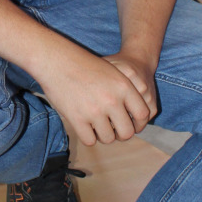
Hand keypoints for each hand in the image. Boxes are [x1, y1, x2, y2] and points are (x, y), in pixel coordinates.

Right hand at [36, 43, 151, 147]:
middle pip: (127, 132)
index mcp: (124, 86)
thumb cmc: (84, 65)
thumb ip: (124, 93)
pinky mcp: (77, 119)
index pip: (143, 114)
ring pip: (108, 139)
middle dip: (120, 134)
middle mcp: (112, 100)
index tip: (131, 124)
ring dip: (103, 135)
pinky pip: (90, 140)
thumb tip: (131, 116)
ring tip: (97, 126)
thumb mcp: (111, 72)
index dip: (139, 123)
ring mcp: (94, 111)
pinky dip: (88, 137)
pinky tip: (85, 127)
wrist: (57, 61)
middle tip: (113, 129)